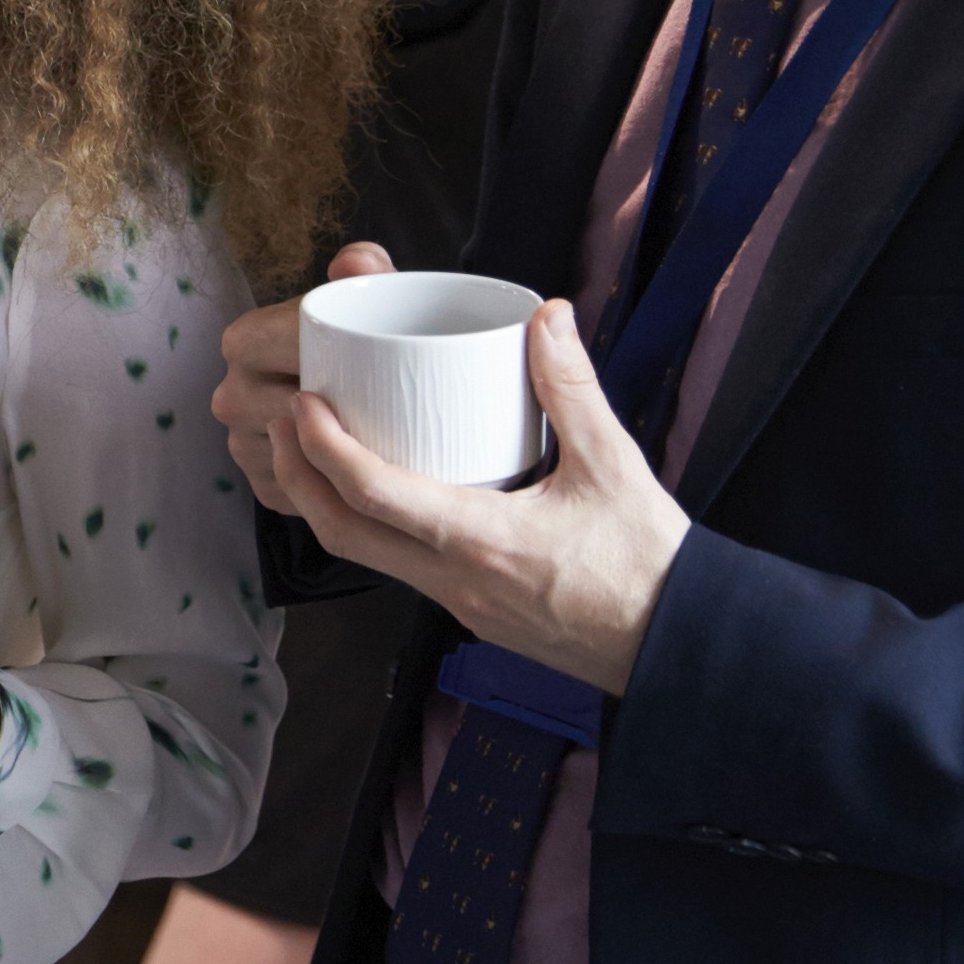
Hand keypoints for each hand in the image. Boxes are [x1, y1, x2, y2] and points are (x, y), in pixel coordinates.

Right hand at [213, 241, 386, 511]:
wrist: (366, 390)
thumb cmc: (365, 337)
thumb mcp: (374, 298)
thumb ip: (370, 270)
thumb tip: (354, 262)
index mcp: (243, 341)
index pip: (275, 351)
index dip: (326, 359)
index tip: (376, 362)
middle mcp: (229, 395)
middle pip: (285, 412)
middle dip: (336, 411)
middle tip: (392, 406)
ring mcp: (241, 445)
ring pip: (292, 457)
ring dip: (333, 453)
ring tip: (382, 437)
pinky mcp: (264, 486)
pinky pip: (300, 493)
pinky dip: (333, 486)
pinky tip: (363, 469)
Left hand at [269, 297, 687, 697]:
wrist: (678, 645)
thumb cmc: (650, 564)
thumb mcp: (615, 466)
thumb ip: (573, 389)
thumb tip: (547, 317)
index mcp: (482, 542)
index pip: (375, 497)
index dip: (325, 449)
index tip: (303, 405)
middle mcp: (455, 580)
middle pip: (343, 535)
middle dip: (299, 476)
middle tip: (284, 421)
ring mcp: (458, 601)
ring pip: (366, 556)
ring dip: (329, 503)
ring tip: (316, 447)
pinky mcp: (470, 609)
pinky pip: (399, 567)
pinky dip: (370, 526)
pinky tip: (379, 489)